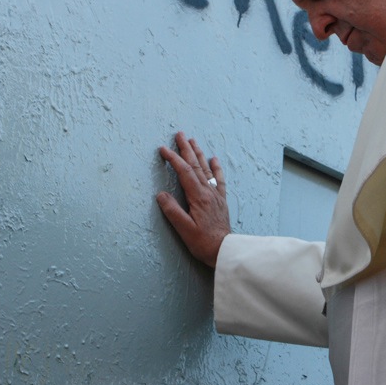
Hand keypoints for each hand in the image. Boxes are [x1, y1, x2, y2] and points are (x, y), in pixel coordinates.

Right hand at [156, 131, 230, 267]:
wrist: (225, 249)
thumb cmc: (203, 242)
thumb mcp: (184, 229)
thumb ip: (172, 211)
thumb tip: (161, 194)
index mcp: (198, 197)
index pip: (184, 172)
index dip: (173, 159)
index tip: (163, 149)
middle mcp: (208, 192)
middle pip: (196, 165)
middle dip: (186, 149)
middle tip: (180, 134)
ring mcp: (216, 195)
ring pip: (207, 169)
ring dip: (199, 153)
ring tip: (193, 141)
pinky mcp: (220, 200)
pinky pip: (219, 180)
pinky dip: (216, 168)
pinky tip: (214, 159)